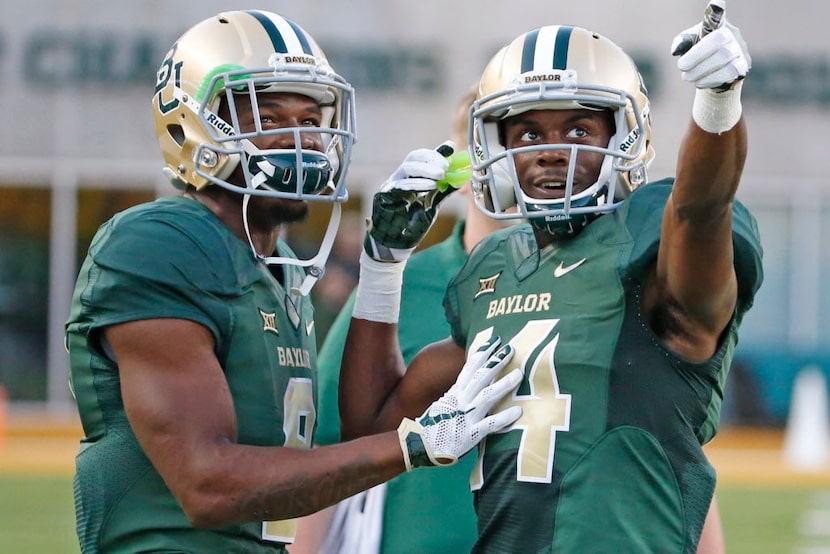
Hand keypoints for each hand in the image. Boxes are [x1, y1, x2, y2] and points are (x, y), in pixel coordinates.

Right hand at [363, 143, 458, 261]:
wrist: (397, 244)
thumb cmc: (412, 225)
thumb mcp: (433, 205)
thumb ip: (444, 191)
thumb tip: (460, 177)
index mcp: (411, 178)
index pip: (423, 159)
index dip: (437, 152)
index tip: (451, 147)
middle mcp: (400, 178)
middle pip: (414, 158)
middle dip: (432, 159)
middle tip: (446, 167)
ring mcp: (391, 185)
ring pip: (407, 168)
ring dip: (426, 170)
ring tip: (440, 175)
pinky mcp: (384, 195)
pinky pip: (400, 184)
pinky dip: (416, 183)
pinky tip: (429, 186)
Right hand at [397, 336, 522, 470]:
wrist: (418, 446)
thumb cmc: (432, 427)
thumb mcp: (443, 405)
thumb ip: (457, 396)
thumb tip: (469, 386)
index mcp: (454, 393)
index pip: (469, 368)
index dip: (482, 353)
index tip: (494, 341)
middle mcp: (461, 401)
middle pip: (481, 377)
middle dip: (496, 361)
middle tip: (511, 348)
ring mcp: (466, 416)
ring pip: (487, 395)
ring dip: (504, 384)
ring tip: (519, 374)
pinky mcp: (470, 434)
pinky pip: (490, 424)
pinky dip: (504, 417)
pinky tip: (518, 411)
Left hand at [671, 8, 749, 90]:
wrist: (714, 74)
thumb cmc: (700, 54)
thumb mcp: (689, 45)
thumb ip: (682, 42)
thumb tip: (676, 50)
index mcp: (718, 25)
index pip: (717, 16)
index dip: (717, 10)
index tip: (716, 4)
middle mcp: (732, 33)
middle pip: (717, 40)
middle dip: (695, 57)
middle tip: (681, 68)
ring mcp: (740, 49)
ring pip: (723, 57)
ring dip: (701, 70)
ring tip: (687, 77)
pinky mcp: (743, 66)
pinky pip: (729, 72)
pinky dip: (710, 79)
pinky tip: (699, 82)